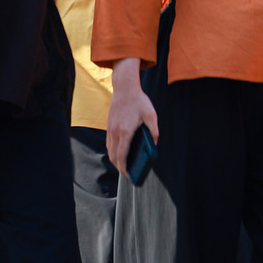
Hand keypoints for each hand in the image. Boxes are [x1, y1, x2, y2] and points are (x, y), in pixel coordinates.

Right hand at [103, 59, 157, 173]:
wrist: (124, 88)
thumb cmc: (139, 101)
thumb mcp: (151, 115)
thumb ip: (154, 132)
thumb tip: (154, 145)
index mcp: (125, 131)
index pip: (122, 155)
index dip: (124, 167)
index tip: (128, 174)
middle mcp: (115, 131)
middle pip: (113, 155)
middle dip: (119, 166)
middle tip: (127, 172)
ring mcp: (110, 128)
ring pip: (109, 149)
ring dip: (115, 159)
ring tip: (124, 164)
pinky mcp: (109, 125)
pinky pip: (109, 142)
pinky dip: (113, 151)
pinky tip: (119, 152)